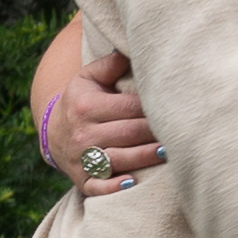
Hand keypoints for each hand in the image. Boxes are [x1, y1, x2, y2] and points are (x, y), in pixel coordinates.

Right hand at [44, 51, 163, 194]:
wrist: (54, 134)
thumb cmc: (81, 101)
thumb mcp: (88, 78)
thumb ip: (111, 65)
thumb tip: (132, 50)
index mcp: (86, 106)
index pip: (129, 108)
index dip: (154, 108)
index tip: (176, 106)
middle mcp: (82, 133)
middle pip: (129, 133)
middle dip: (155, 132)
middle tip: (183, 130)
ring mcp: (81, 159)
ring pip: (119, 159)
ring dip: (145, 157)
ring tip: (170, 152)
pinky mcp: (82, 180)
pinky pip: (98, 187)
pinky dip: (114, 187)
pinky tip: (133, 183)